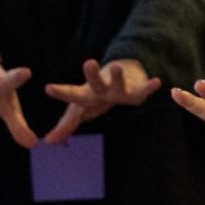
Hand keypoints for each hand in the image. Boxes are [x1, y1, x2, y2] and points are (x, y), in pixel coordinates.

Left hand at [43, 58, 161, 143]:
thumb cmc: (96, 96)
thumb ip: (65, 125)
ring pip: (119, 83)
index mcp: (86, 95)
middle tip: (88, 62)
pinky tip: (157, 82)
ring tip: (116, 67)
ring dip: (117, 76)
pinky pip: (144, 89)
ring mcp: (120, 88)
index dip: (61, 92)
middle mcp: (102, 89)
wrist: (122, 74)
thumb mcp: (80, 110)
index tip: (48, 88)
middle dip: (92, 75)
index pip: (72, 93)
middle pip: (96, 83)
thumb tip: (47, 142)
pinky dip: (150, 87)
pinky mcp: (137, 91)